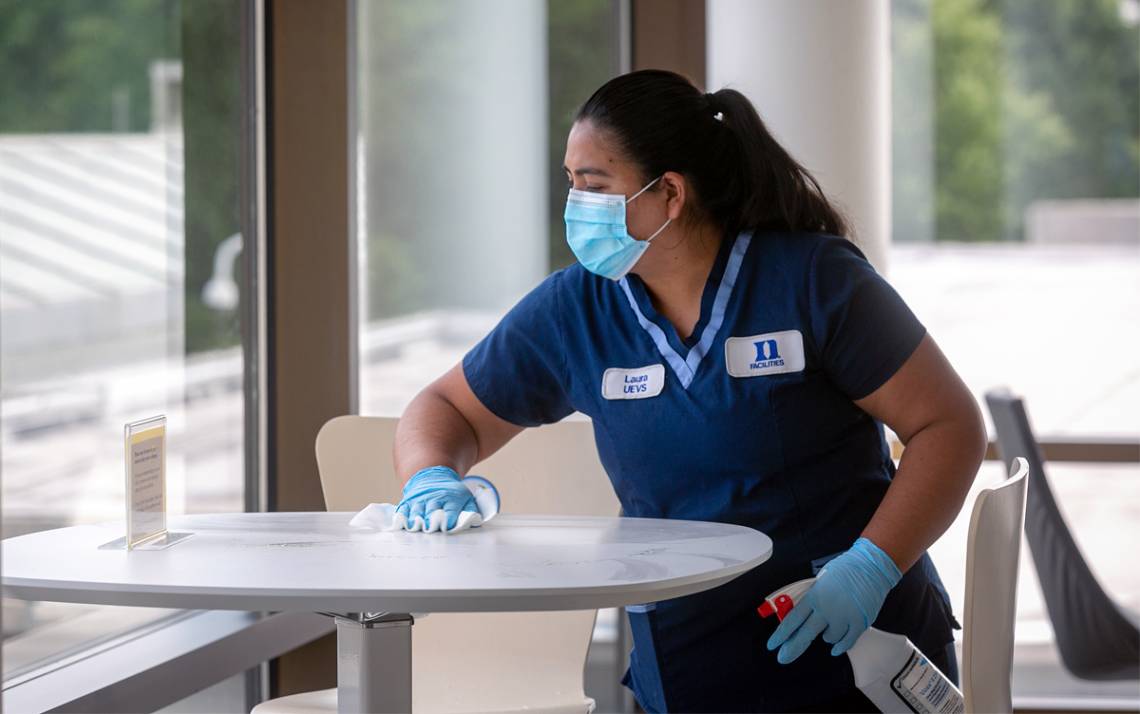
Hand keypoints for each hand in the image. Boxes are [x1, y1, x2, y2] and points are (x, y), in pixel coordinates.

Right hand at [395, 466, 478, 530]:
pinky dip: (402, 516)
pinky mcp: (408, 501)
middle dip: (431, 520)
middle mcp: (434, 498)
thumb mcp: (466, 497)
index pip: (450, 509)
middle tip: (430, 529)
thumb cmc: (452, 493)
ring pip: (417, 510)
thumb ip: (471, 510)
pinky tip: (401, 523)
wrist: (433, 475)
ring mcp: (420, 499)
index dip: (449, 519)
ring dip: (415, 519)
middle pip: (432, 510)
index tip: (447, 527)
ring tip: (414, 527)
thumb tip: (475, 523)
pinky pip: (404, 509)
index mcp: (451, 498)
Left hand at [766, 537, 901, 663]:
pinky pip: (846, 643)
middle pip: (805, 634)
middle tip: (784, 657)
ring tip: (834, 621)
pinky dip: (841, 646)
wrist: (871, 566)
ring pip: (829, 639)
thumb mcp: (821, 580)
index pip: (792, 620)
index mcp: (814, 596)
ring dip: (828, 635)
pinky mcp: (859, 623)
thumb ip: (812, 599)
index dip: (781, 635)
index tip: (773, 644)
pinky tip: (836, 647)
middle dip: (792, 648)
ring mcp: (843, 617)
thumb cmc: (846, 570)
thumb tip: (801, 616)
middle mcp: (826, 608)